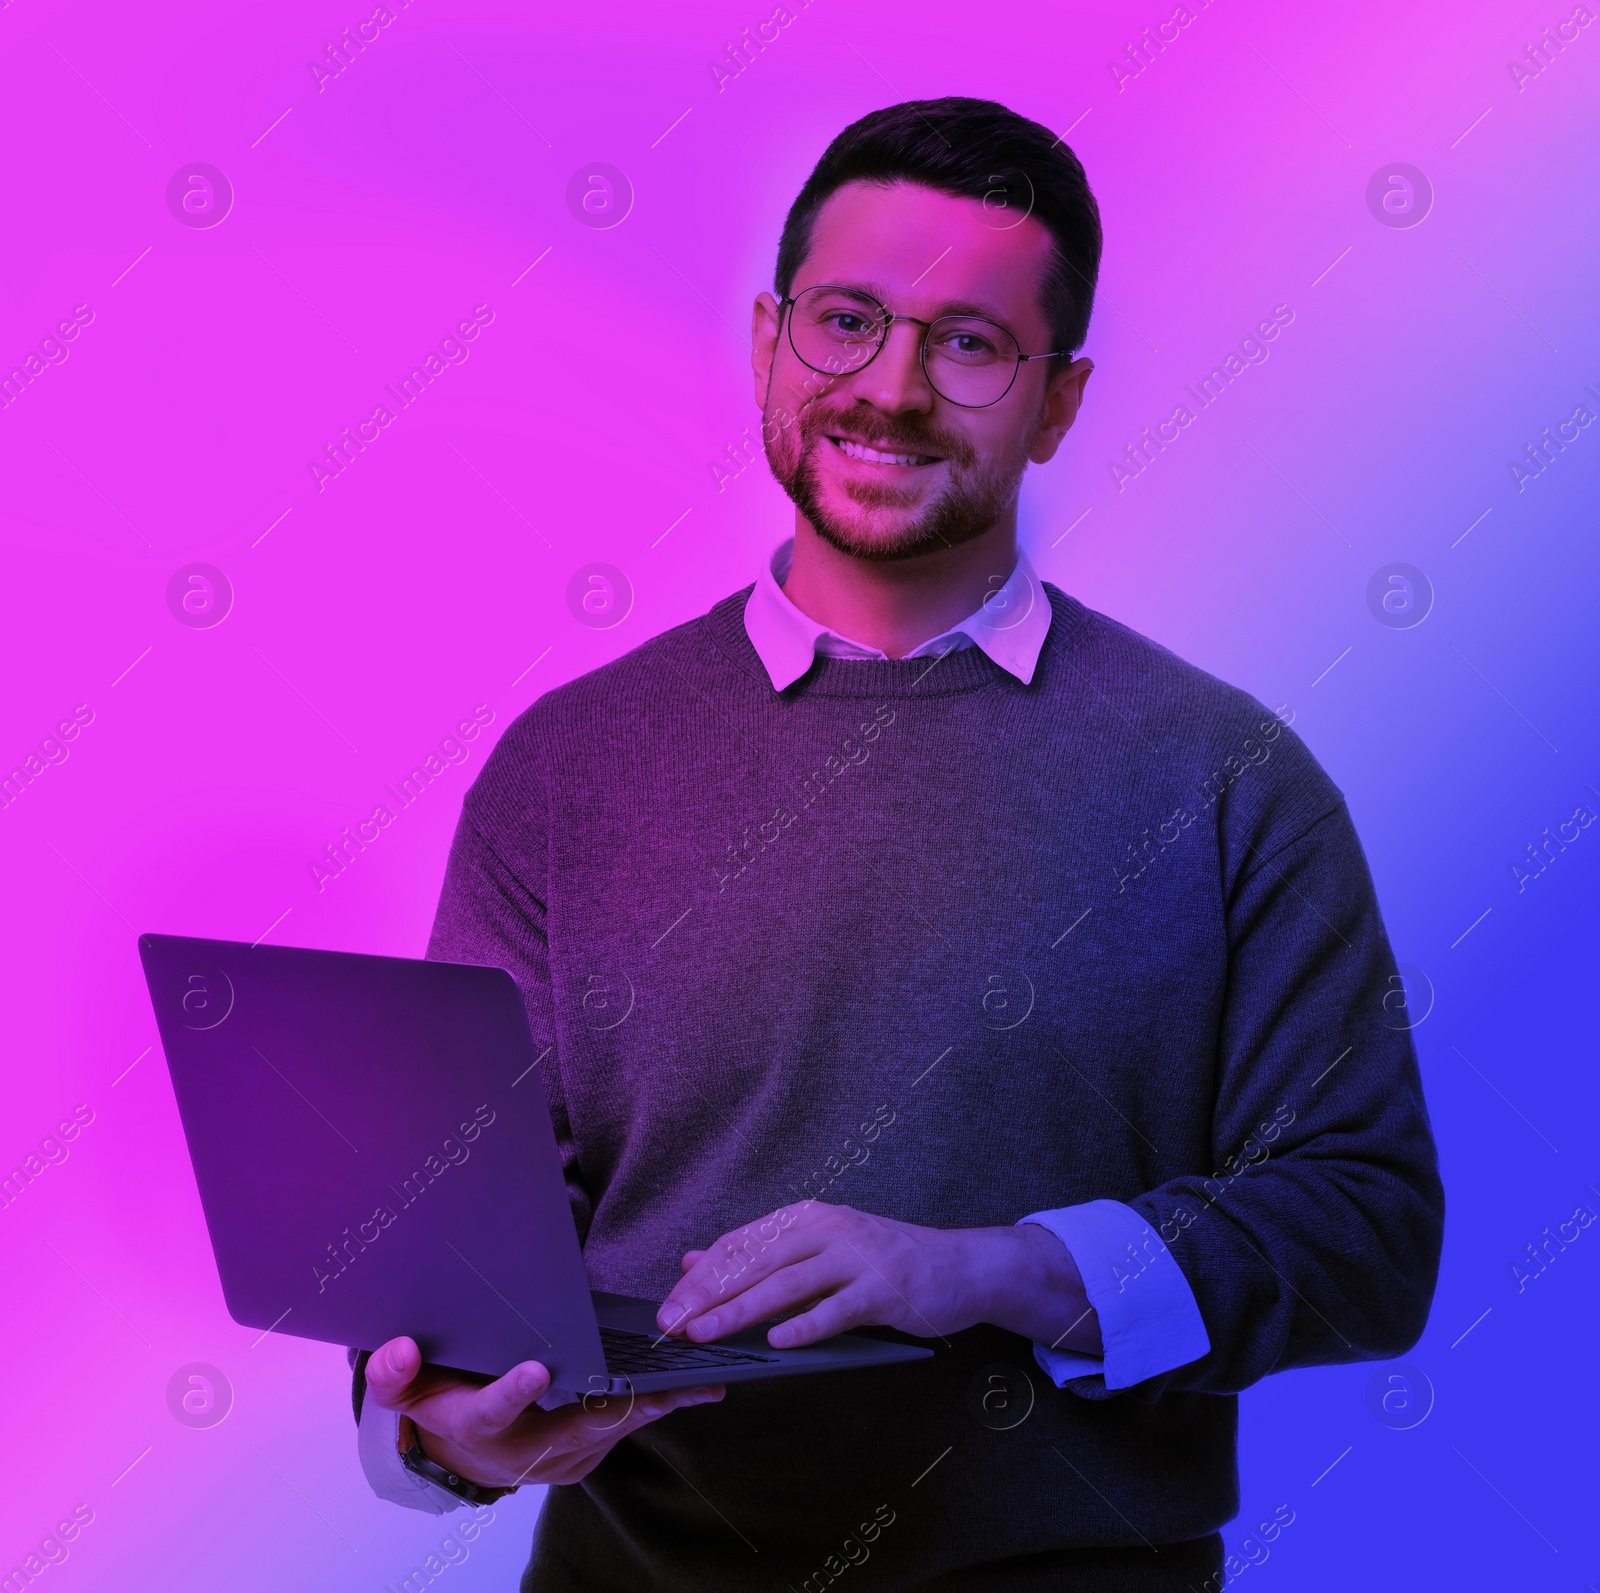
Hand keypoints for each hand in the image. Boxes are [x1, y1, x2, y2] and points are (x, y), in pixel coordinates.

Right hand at [363, 1337, 723, 1488]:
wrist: (462, 1450)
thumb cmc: (441, 1401)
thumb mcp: (408, 1391)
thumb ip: (395, 1374)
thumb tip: (397, 1348)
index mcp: (476, 1427)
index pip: (490, 1413)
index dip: (511, 1394)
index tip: (535, 1369)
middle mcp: (522, 1451)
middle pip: (573, 1430)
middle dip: (617, 1405)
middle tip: (655, 1383)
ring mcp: (560, 1458)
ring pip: (610, 1431)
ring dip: (651, 1406)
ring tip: (693, 1382)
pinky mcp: (587, 1455)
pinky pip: (624, 1428)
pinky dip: (656, 1405)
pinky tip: (693, 1386)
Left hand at [654, 1201, 1100, 1353]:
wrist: (960, 1265)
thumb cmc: (884, 1260)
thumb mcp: (820, 1248)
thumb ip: (761, 1255)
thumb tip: (695, 1261)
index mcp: (807, 1218)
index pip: (741, 1244)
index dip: (701, 1276)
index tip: (668, 1307)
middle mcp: (829, 1228)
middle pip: (756, 1262)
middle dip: (708, 1295)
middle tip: (672, 1325)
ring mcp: (858, 1256)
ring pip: (788, 1284)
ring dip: (741, 1311)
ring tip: (706, 1334)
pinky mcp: (885, 1288)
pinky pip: (838, 1309)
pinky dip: (805, 1325)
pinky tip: (778, 1341)